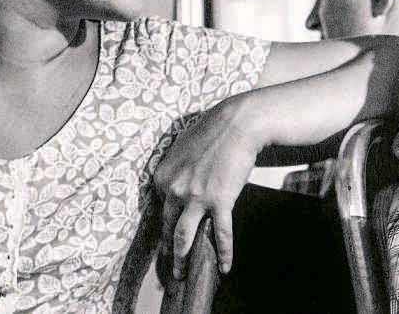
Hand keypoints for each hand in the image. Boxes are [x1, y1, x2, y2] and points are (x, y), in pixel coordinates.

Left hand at [153, 97, 262, 278]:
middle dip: (167, 251)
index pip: (161, 208)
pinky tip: (224, 268)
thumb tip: (178, 182)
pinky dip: (223, 254)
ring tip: (182, 275)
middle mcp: (174, 190)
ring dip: (182, 259)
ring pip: (184, 237)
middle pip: (168, 227)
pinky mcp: (220, 201)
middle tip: (168, 268)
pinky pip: (220, 234)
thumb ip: (176, 169)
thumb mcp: (182, 147)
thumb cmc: (213, 130)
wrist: (237, 123)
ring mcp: (197, 197)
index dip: (166, 225)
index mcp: (162, 177)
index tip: (169, 237)